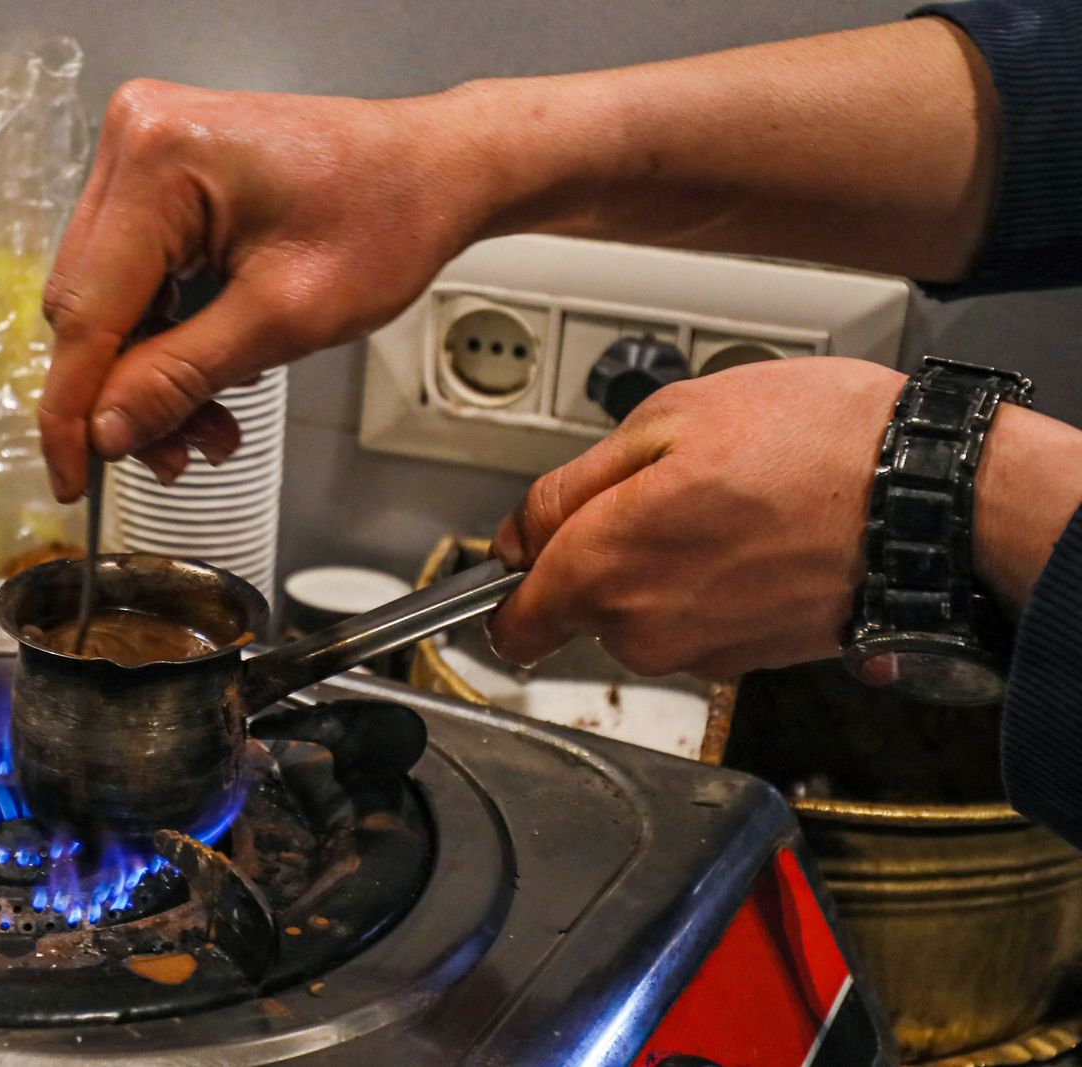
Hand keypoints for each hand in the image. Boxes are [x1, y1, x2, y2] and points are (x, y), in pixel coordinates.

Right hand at [39, 80, 492, 500]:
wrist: (433, 171)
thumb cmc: (386, 220)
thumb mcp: (285, 320)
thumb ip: (181, 378)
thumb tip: (105, 433)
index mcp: (158, 160)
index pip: (86, 311)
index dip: (72, 411)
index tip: (71, 482)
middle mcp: (134, 141)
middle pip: (87, 308)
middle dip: (124, 396)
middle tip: (175, 458)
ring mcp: (143, 156)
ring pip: (108, 304)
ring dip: (150, 377)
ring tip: (211, 428)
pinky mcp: (159, 178)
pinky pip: (136, 281)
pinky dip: (167, 341)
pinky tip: (210, 379)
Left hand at [487, 357, 904, 678]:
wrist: (934, 500)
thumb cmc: (813, 445)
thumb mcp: (666, 420)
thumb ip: (569, 488)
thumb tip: (514, 537)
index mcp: (605, 569)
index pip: (511, 622)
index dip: (511, 578)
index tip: (525, 548)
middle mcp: (643, 631)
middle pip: (579, 608)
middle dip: (600, 553)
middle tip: (661, 488)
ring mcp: (699, 655)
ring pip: (640, 615)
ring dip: (661, 566)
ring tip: (724, 504)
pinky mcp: (749, 662)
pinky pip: (696, 623)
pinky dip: (710, 585)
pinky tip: (755, 535)